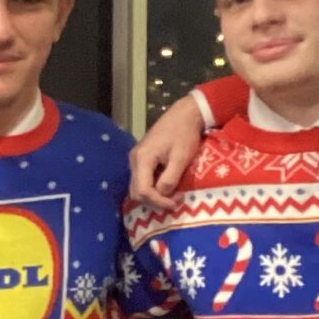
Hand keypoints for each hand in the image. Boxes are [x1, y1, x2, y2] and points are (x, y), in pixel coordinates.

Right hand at [129, 95, 205, 209]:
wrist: (184, 114)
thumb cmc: (184, 134)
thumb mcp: (180, 158)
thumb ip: (170, 179)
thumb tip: (163, 195)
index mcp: (142, 159)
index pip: (143, 191)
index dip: (158, 202)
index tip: (176, 203)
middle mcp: (134, 160)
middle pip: (136, 192)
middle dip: (154, 201)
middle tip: (174, 201)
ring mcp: (135, 158)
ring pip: (138, 187)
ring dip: (153, 196)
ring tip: (172, 196)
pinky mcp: (141, 158)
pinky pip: (142, 179)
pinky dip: (152, 187)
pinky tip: (166, 186)